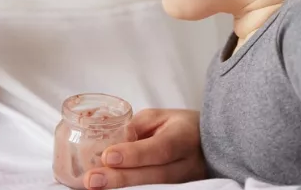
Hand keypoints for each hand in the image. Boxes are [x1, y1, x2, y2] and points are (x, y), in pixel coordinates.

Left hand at [83, 109, 205, 189]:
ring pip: (155, 189)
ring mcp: (186, 182)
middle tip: (92, 179)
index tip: (108, 155)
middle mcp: (188, 163)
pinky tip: (110, 189)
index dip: (135, 154)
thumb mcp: (159, 117)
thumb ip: (135, 128)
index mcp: (184, 137)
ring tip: (95, 186)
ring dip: (122, 188)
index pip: (161, 148)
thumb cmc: (180, 126)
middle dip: (121, 178)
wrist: (209, 144)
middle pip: (155, 175)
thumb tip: (108, 144)